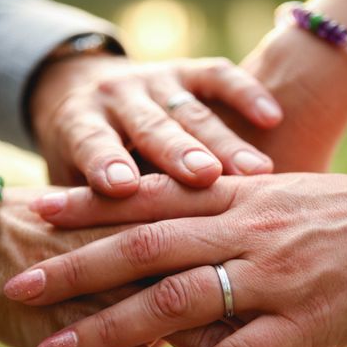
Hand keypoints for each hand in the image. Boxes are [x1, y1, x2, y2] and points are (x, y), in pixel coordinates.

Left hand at [30, 54, 281, 196]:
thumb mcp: (75, 177)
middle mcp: (117, 98)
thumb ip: (86, 212)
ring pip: (190, 112)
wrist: (95, 93)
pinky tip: (271, 117)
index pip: (91, 143)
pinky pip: (220, 77)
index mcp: (78, 124)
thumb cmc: (91, 163)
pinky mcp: (189, 71)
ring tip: (254, 171)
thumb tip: (92, 275)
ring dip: (222, 140)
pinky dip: (245, 93)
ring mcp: (156, 82)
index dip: (105, 161)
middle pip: (150, 128)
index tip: (122, 186)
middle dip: (176, 151)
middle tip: (202, 176)